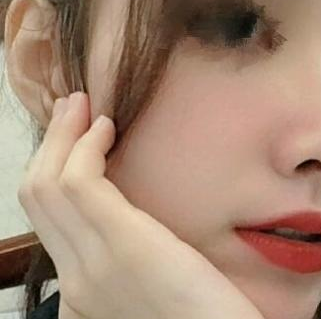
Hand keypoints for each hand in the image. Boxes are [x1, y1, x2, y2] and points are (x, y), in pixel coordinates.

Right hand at [18, 92, 264, 318]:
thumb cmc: (198, 314)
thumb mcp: (149, 287)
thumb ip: (127, 260)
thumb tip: (127, 223)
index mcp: (81, 287)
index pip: (46, 216)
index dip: (51, 166)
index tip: (74, 134)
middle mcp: (75, 278)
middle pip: (37, 194)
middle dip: (51, 142)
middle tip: (71, 108)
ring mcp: (93, 264)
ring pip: (50, 182)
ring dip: (64, 134)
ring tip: (83, 106)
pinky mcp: (124, 244)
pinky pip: (82, 182)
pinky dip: (86, 147)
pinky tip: (107, 129)